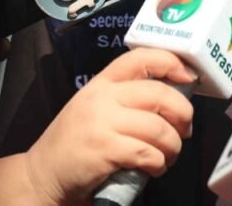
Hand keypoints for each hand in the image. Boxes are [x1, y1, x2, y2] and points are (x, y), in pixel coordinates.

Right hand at [23, 47, 196, 204]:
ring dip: (173, 146)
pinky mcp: (104, 150)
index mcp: (102, 82)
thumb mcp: (96, 107)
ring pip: (159, 127)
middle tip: (185, 130)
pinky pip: (147, 152)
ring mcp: (102, 122)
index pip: (141, 58)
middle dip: (182, 114)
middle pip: (159, 94)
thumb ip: (127, 97)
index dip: (171, 63)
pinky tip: (155, 167)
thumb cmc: (77, 142)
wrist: (43, 174)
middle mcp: (102, 97)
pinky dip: (159, 163)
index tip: (189, 77)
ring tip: (169, 155)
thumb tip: (174, 97)